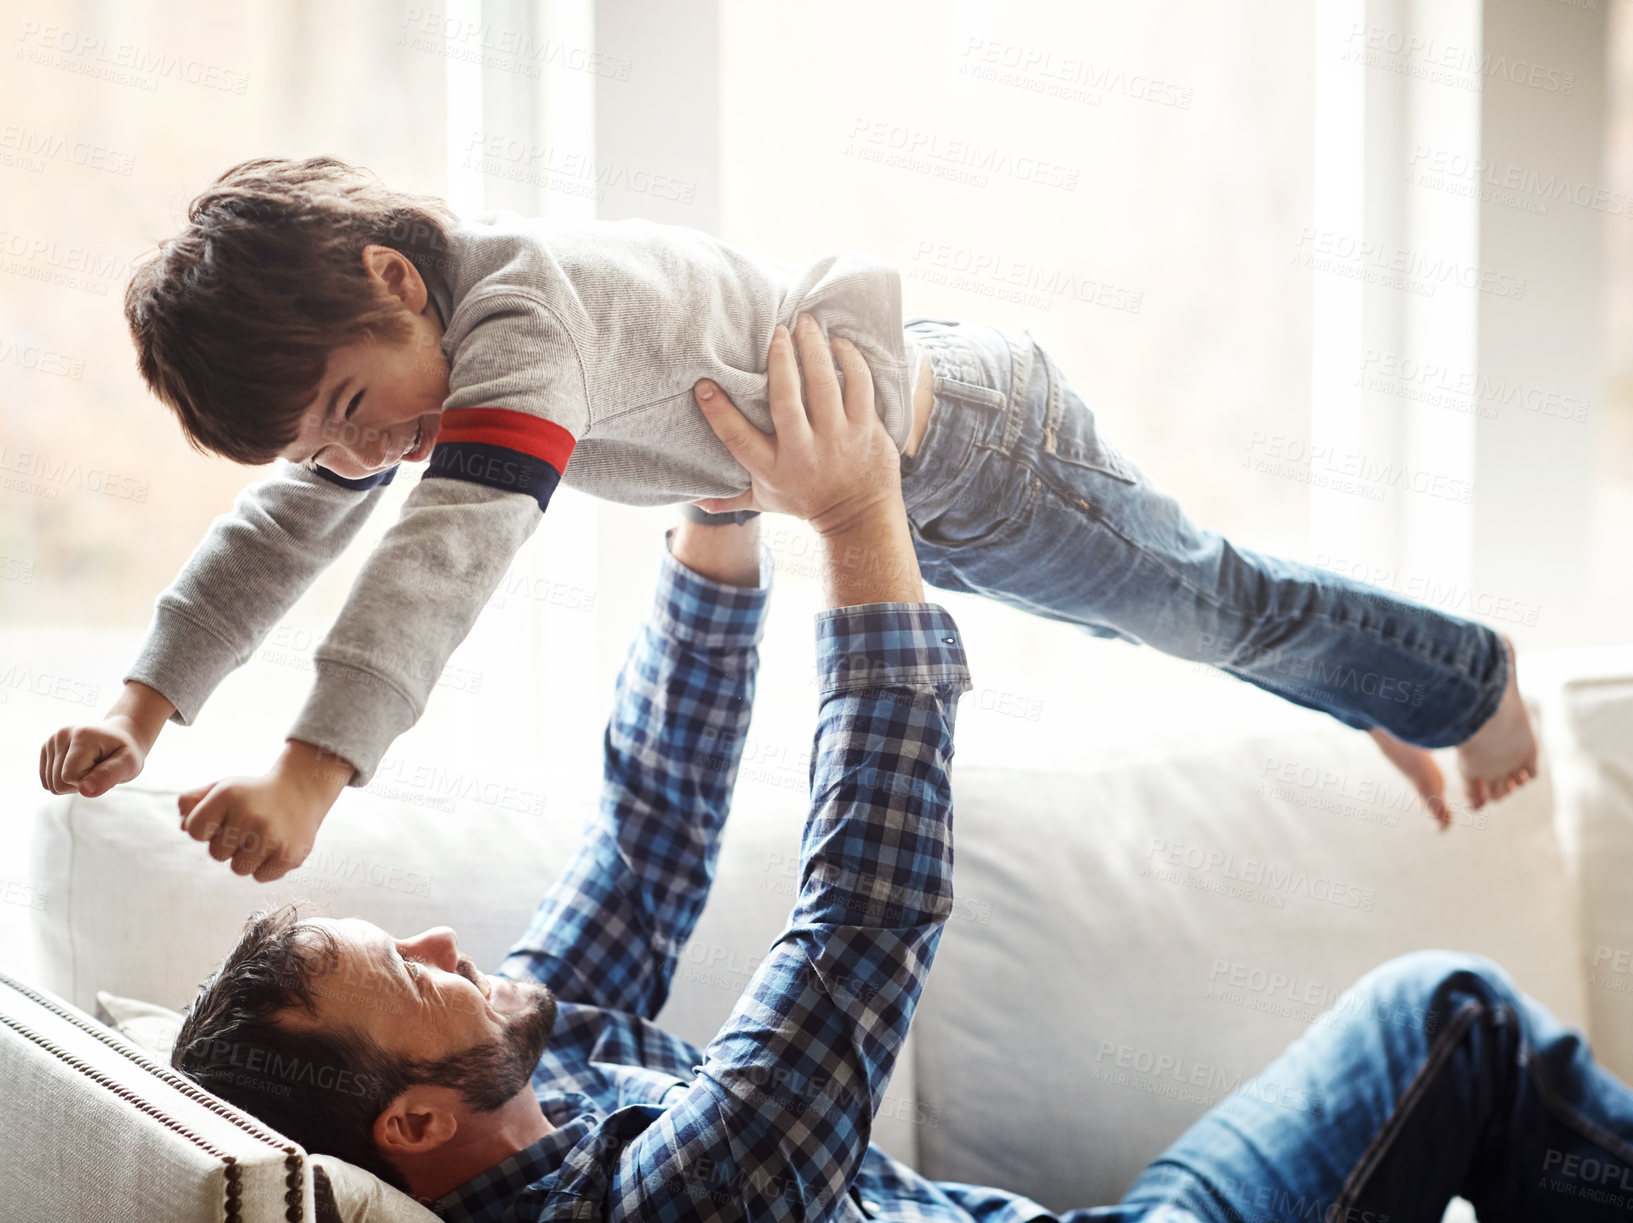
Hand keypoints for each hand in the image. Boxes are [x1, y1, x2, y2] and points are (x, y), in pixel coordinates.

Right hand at [40, 718, 147, 797]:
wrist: (121, 737)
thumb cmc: (125, 753)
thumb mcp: (128, 764)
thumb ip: (108, 776)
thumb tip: (85, 790)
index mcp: (82, 736)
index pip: (69, 777)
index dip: (89, 782)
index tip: (104, 769)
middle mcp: (62, 734)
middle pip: (57, 783)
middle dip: (80, 784)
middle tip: (98, 769)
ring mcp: (52, 740)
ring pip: (50, 784)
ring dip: (71, 783)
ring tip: (90, 767)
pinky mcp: (46, 747)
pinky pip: (46, 780)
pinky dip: (63, 780)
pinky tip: (78, 767)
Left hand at [178, 741, 351, 881]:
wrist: (303, 789)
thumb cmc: (254, 793)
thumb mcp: (223, 787)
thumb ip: (192, 801)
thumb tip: (182, 827)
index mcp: (228, 795)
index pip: (194, 831)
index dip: (206, 829)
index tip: (223, 819)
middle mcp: (249, 815)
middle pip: (216, 854)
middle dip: (228, 844)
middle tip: (248, 826)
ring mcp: (271, 836)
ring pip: (238, 868)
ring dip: (246, 857)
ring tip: (262, 838)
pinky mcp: (289, 855)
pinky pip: (260, 877)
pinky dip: (265, 866)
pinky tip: (275, 847)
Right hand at [692, 314, 901, 537]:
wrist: (859, 518)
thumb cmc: (806, 501)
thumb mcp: (764, 501)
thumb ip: (729, 498)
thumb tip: (693, 500)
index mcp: (772, 467)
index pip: (737, 438)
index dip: (717, 411)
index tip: (704, 384)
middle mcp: (803, 452)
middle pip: (786, 400)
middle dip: (779, 359)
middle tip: (776, 329)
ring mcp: (837, 439)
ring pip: (825, 385)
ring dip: (814, 349)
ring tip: (806, 323)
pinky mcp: (866, 429)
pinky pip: (860, 386)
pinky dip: (850, 360)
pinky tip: (839, 343)